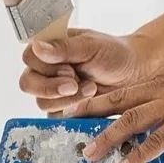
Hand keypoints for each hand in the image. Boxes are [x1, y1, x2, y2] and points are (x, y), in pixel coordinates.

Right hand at [18, 23, 150, 116]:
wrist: (135, 72)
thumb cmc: (114, 53)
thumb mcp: (90, 45)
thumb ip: (63, 48)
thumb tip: (37, 46)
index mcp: (50, 48)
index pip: (29, 57)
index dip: (45, 67)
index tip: (68, 68)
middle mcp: (47, 69)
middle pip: (29, 83)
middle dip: (53, 87)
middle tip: (75, 84)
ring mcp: (53, 90)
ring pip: (42, 102)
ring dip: (67, 99)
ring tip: (91, 88)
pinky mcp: (63, 108)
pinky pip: (55, 116)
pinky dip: (72, 111)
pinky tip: (89, 100)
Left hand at [80, 42, 163, 162]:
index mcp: (163, 77)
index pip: (124, 90)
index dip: (99, 100)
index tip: (80, 109)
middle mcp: (161, 88)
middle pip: (116, 101)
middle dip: (88, 115)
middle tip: (67, 126)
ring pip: (128, 121)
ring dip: (105, 137)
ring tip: (89, 152)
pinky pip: (157, 140)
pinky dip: (138, 153)